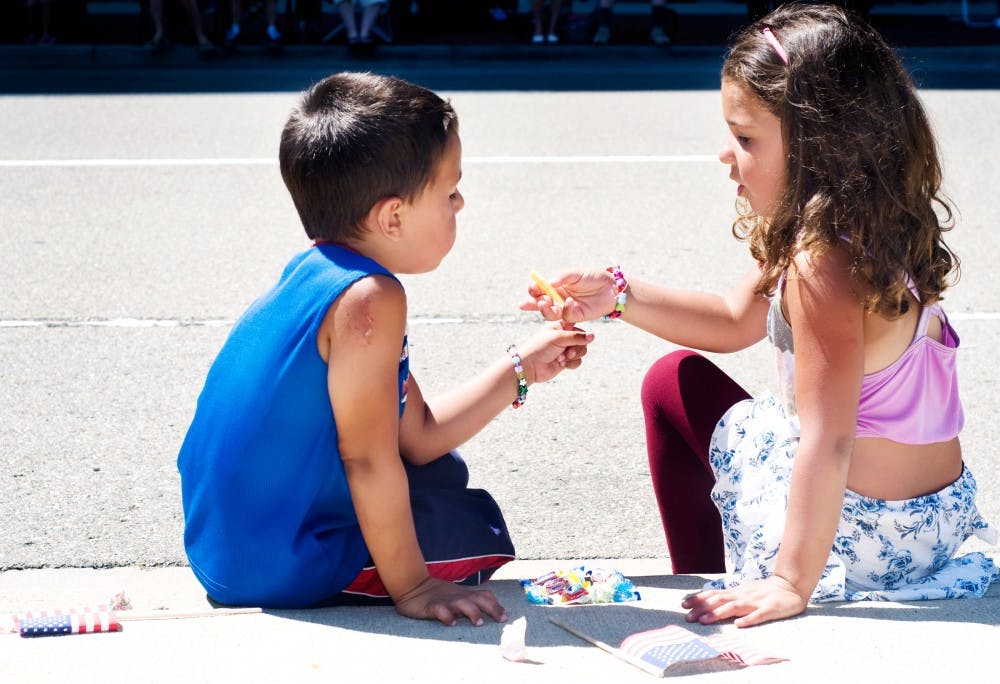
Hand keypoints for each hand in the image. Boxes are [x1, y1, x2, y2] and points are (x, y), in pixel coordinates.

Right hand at [394, 576, 507, 626]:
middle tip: (501, 619)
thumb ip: (469, 603)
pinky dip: (447, 616)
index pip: (485, 596)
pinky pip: (440, 610)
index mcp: (464, 594)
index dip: (496, 605)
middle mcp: (458, 596)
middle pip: (479, 599)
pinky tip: (451, 623)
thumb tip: (487, 614)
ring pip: (462, 603)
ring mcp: (445, 600)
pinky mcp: (431, 606)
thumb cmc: (437, 594)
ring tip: (478, 622)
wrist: (412, 585)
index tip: (506, 616)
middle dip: (492, 608)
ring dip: (472, 611)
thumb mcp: (455, 596)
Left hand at [517, 320, 593, 383]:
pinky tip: (561, 364)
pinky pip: (578, 361)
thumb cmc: (539, 348)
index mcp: (561, 326)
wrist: (530, 367)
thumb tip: (593, 336)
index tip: (576, 337)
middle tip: (568, 353)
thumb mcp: (558, 338)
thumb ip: (577, 337)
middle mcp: (564, 336)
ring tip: (561, 359)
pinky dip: (571, 364)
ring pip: (582, 351)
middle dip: (577, 348)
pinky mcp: (566, 361)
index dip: (580, 332)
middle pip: (583, 340)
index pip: (577, 325)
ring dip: (573, 357)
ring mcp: (565, 349)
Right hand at [520, 269, 617, 323]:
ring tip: (545, 303)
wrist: (611, 288)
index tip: (533, 289)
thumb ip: (562, 277)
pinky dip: (566, 309)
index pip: (538, 289)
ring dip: (545, 310)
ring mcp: (565, 308)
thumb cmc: (594, 277)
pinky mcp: (575, 317)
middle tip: (538, 300)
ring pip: (549, 314)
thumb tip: (548, 282)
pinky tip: (570, 301)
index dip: (533, 289)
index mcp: (555, 286)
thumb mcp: (577, 273)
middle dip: (534, 303)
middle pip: (539, 304)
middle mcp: (557, 298)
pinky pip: (565, 316)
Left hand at [681, 576, 807, 627]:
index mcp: (737, 592)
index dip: (699, 599)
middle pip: (720, 600)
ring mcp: (756, 602)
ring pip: (734, 607)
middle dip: (702, 608)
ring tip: (704, 621)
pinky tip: (738, 625)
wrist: (791, 586)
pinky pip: (758, 615)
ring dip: (718, 613)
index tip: (683, 605)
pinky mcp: (770, 609)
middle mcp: (743, 595)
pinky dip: (748, 619)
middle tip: (688, 617)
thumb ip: (730, 597)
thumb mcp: (745, 592)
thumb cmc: (765, 592)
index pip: (714, 594)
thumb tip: (709, 601)